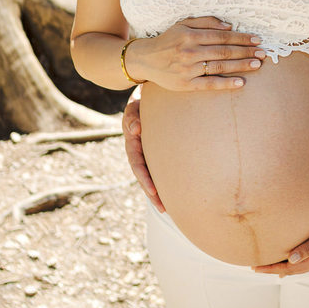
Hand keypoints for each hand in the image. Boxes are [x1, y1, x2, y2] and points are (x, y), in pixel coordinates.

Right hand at [122, 88, 162, 211]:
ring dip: (158, 193)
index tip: (153, 191)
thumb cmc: (141, 101)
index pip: (137, 164)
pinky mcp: (158, 153)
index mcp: (132, 143)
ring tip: (168, 210)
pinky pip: (161, 169)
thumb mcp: (134, 107)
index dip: (144, 179)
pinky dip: (165, 182)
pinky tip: (176, 194)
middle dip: (152, 193)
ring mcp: (148, 153)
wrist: (149, 97)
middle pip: (145, 177)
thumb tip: (136, 130)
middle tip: (163, 208)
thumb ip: (132, 117)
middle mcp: (139, 151)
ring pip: (152, 176)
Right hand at [131, 16, 264, 90]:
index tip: (257, 39)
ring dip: (241, 65)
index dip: (242, 37)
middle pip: (224, 51)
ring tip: (257, 64)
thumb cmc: (168, 40)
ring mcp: (188, 69)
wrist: (145, 59)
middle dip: (246, 51)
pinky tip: (241, 82)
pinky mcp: (185, 84)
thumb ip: (206, 22)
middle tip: (263, 53)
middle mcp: (190, 51)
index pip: (222, 36)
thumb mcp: (183, 24)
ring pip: (220, 66)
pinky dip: (226, 83)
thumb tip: (229, 25)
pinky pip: (209, 84)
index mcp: (191, 35)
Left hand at [251, 208, 308, 275]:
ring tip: (269, 265)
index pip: (288, 269)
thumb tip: (291, 259)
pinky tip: (289, 256)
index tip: (255, 268)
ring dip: (282, 265)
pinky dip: (292, 260)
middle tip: (256, 267)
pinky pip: (303, 259)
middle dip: (273, 269)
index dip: (271, 269)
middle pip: (290, 270)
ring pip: (296, 265)